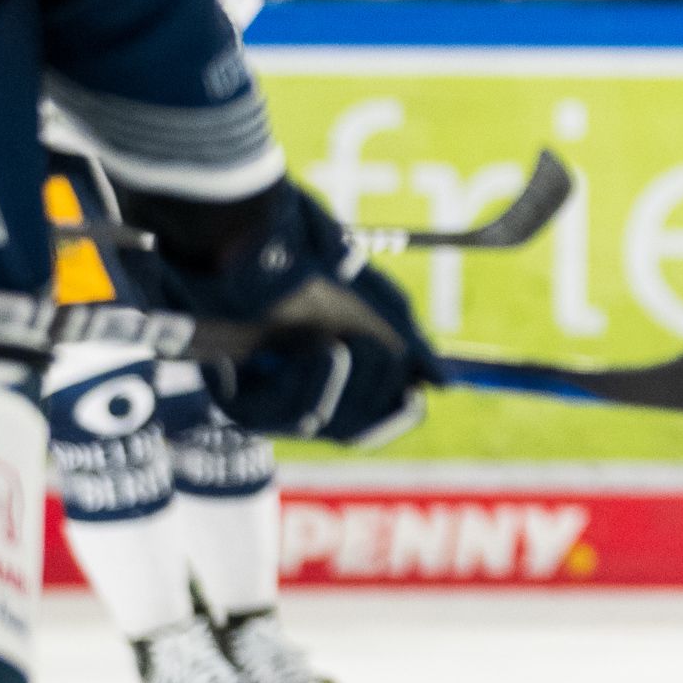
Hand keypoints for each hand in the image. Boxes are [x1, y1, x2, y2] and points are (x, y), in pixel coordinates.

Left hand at [167, 186, 437, 445]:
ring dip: (346, 383)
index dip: (395, 412)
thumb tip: (442, 382)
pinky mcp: (240, 402)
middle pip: (356, 429)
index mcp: (335, 369)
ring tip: (336, 344)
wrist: (265, 253)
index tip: (415, 396)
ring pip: (328, 426)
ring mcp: (269, 398)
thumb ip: (411, 349)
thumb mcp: (382, 310)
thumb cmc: (321, 274)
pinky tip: (316, 352)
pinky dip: (316, 385)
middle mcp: (300, 388)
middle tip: (368, 348)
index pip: (371, 416)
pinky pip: (297, 419)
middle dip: (373, 389)